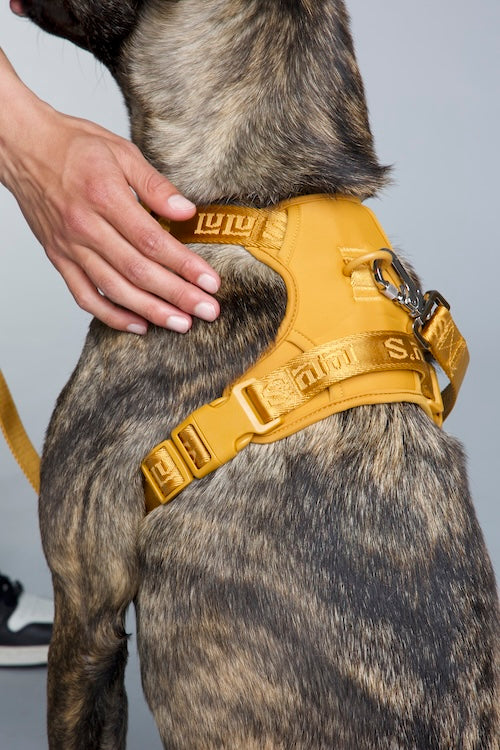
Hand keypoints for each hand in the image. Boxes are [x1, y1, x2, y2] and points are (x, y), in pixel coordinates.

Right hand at [0, 51, 219, 333]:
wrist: (23, 147)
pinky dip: (112, 315)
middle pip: (138, 271)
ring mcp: (70, 247)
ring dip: (151, 311)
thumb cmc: (74, 147)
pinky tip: (139, 325)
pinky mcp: (59, 259)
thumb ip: (155, 185)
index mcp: (105, 197)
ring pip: (115, 289)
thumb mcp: (122, 151)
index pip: (153, 241)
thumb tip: (186, 211)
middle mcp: (85, 227)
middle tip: (207, 311)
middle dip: (177, 295)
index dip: (185, 265)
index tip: (210, 282)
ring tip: (182, 324)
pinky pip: (85, 296)